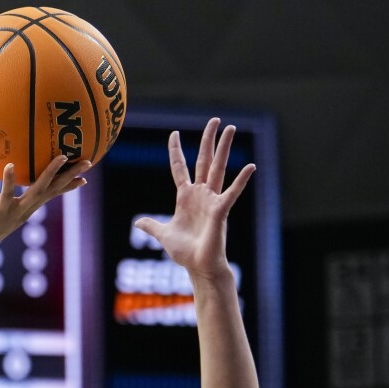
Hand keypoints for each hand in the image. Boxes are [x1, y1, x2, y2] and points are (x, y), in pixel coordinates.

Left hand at [0, 155, 91, 263]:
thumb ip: (1, 199)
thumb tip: (6, 185)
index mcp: (24, 210)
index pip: (50, 195)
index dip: (67, 186)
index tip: (85, 177)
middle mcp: (23, 211)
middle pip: (52, 191)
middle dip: (70, 176)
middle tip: (88, 162)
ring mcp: (13, 213)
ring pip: (37, 191)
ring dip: (50, 174)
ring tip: (61, 157)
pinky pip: (5, 194)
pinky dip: (8, 180)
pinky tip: (10, 165)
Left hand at [134, 118, 255, 278]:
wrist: (199, 267)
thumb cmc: (185, 252)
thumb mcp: (163, 235)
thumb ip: (151, 226)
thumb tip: (138, 222)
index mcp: (185, 197)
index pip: (179, 167)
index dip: (176, 151)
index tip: (174, 133)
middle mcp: (200, 194)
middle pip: (204, 160)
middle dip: (208, 140)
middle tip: (215, 120)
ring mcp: (211, 200)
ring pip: (218, 168)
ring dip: (224, 149)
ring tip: (231, 128)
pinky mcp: (220, 211)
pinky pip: (232, 193)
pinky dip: (241, 180)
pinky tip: (250, 166)